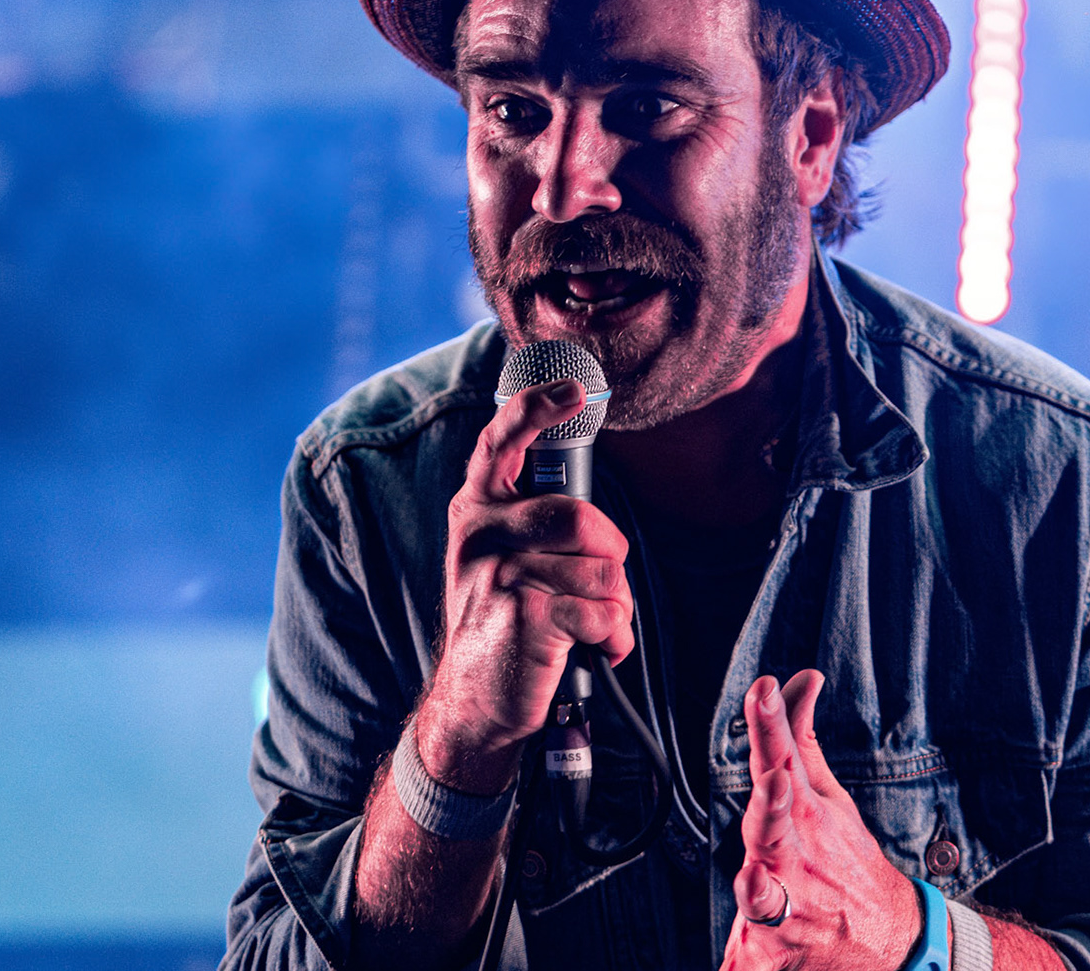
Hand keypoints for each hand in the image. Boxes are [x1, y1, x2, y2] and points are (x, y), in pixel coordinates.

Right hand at [414, 380, 635, 792]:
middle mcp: (480, 533)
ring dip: (614, 606)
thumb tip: (593, 496)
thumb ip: (537, 516)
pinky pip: (602, 612)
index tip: (576, 389)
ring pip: (602, 572)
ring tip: (587, 624)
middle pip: (580, 518)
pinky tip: (592, 649)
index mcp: (476, 507)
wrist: (476, 700)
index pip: (502, 440)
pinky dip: (613, 637)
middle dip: (610, 554)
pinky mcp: (523, 618)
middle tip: (599, 581)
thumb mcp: (502, 555)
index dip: (539, 408)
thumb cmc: (505, 618)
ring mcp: (498, 575)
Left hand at [721, 672, 925, 970]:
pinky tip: (731, 967)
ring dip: (760, 890)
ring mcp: (788, 908)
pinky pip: (749, 962)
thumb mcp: (824, 794)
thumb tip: (800, 678)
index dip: (770, 724)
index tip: (764, 690)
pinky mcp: (776, 952)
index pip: (780, 758)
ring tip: (753, 879)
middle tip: (777, 782)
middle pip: (774, 826)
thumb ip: (798, 736)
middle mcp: (794, 858)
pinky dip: (743, 964)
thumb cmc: (844, 859)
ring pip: (765, 899)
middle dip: (774, 806)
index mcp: (801, 814)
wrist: (887, 937)